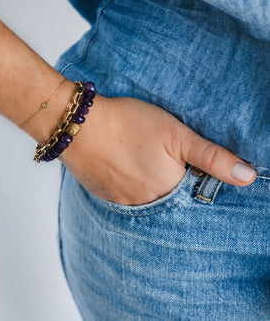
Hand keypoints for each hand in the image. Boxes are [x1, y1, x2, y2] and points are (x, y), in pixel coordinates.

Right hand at [60, 94, 256, 205]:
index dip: (191, 175)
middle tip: (157, 157)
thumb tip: (248, 177)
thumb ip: (212, 157)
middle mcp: (146, 204)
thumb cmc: (129, 123)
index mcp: (168, 190)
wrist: (80, 125)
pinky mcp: (104, 195)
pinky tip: (125, 165)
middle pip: (168, 198)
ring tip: (141, 159)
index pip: (192, 194)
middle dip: (169, 180)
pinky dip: (129, 184)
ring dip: (148, 183)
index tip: (182, 160)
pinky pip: (125, 196)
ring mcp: (122, 202)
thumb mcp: (176, 134)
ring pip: (146, 198)